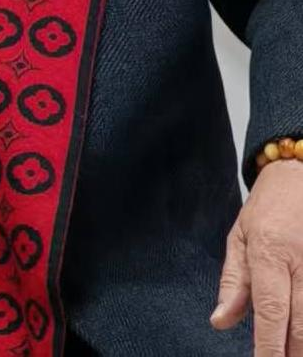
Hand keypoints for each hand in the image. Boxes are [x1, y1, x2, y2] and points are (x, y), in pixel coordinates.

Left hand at [210, 159, 302, 353]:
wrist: (300, 176)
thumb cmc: (267, 209)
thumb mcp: (239, 237)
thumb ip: (233, 282)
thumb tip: (219, 321)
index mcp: (270, 251)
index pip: (270, 310)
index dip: (269, 347)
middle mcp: (302, 261)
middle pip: (302, 325)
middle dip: (292, 354)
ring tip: (291, 352)